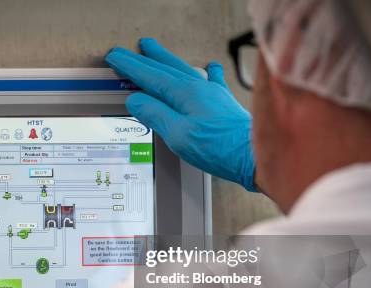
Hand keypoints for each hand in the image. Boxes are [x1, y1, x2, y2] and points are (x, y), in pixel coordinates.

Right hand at [106, 38, 256, 190]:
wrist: (254, 155)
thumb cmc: (220, 148)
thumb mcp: (178, 135)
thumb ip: (155, 115)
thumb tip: (136, 101)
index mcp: (184, 93)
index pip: (149, 76)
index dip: (130, 66)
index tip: (115, 58)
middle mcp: (199, 87)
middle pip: (164, 68)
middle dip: (143, 59)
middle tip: (127, 51)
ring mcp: (212, 93)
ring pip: (183, 69)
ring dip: (165, 60)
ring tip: (153, 50)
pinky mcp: (223, 103)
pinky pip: (210, 79)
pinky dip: (205, 71)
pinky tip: (207, 68)